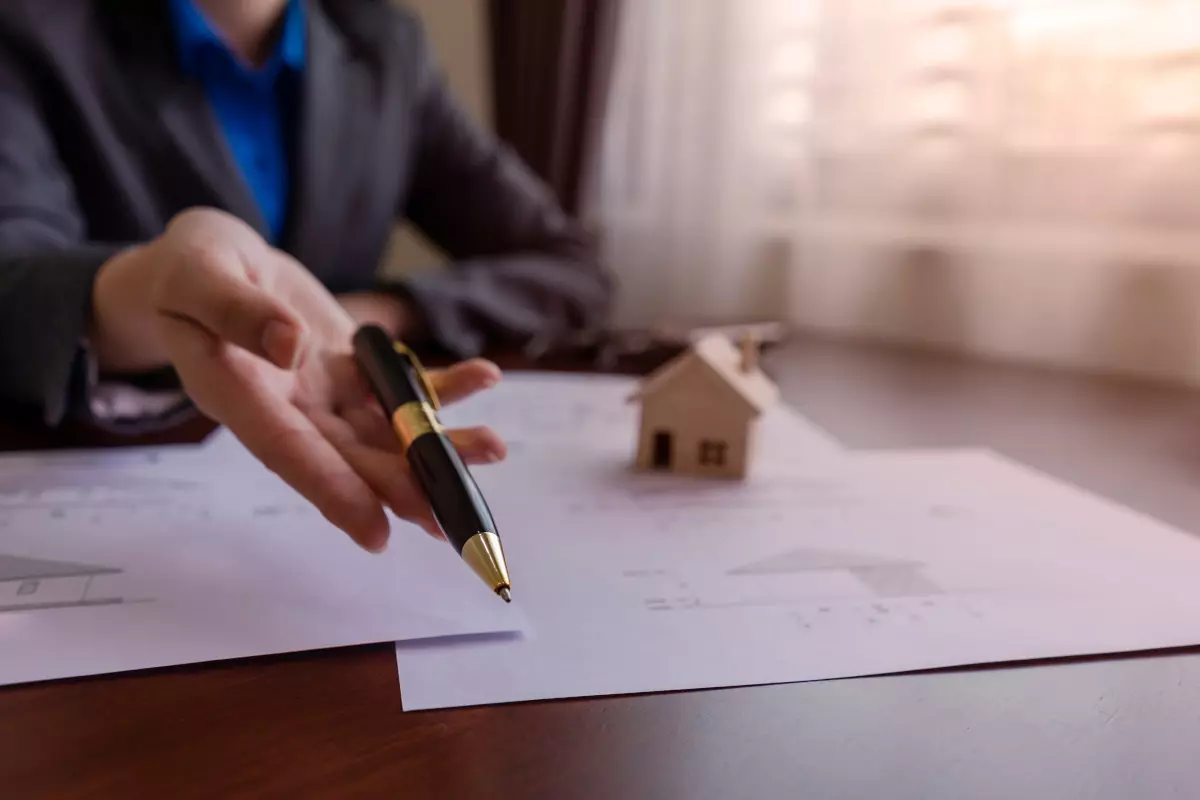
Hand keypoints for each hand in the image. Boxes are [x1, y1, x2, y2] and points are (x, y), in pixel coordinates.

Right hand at [91, 208, 505, 549]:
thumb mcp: (197, 276)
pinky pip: (400, 386)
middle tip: (453, 515)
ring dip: (438, 444)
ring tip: (493, 449)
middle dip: (403, 484)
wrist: (211, 263)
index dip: (331, 491)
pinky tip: (484, 377)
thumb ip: (234, 310)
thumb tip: (290, 346)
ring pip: (384, 432)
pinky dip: (442, 387)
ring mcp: (324, 395)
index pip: (287, 451)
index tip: (376, 532)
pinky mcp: (350, 372)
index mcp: (237, 395)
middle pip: (349, 456)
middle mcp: (286, 409)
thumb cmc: (189, 269)